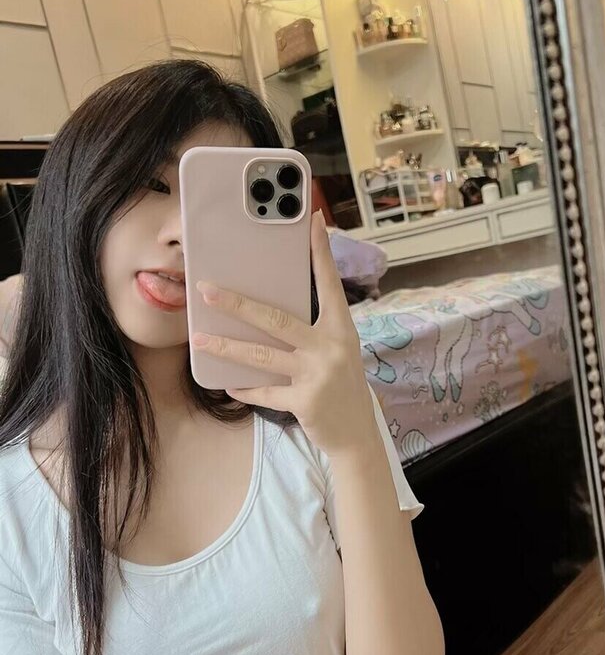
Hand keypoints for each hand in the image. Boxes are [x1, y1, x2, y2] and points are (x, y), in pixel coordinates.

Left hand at [190, 209, 374, 457]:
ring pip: (260, 355)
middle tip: (206, 288)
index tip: (311, 220)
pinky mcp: (304, 400)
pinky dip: (244, 388)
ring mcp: (317, 374)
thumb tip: (267, 310)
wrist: (356, 434)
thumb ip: (311, 331)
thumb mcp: (336, 351)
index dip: (320, 252)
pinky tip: (227, 384)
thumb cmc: (341, 386)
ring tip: (198, 337)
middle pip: (276, 319)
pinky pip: (264, 391)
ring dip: (225, 346)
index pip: (328, 283)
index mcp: (340, 328)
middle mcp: (330, 347)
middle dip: (237, 303)